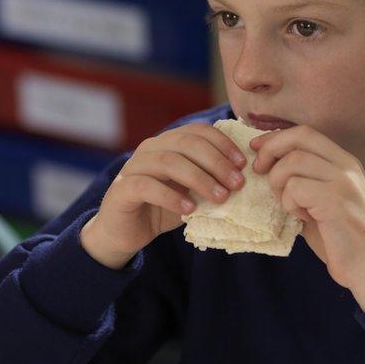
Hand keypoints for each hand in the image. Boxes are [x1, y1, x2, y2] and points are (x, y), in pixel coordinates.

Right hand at [81, 123, 247, 268]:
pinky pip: (147, 186)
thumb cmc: (162, 208)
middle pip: (186, 143)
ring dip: (199, 179)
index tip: (242, 164)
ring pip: (169, 162)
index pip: (198, 131)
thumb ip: (209, 179)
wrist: (125, 232)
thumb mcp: (191, 191)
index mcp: (168, 143)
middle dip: (216, 162)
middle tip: (237, 183)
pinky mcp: (122, 189)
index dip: (222, 144)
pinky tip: (190, 209)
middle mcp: (150, 148)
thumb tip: (243, 177)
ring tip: (220, 197)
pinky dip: (171, 197)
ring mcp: (133, 167)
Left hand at [251, 125, 364, 311]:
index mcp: (345, 162)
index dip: (276, 137)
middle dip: (271, 149)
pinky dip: (288, 202)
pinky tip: (300, 217)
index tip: (257, 149)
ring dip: (279, 183)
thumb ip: (303, 182)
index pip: (305, 133)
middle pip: (299, 137)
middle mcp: (347, 166)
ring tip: (290, 205)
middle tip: (258, 171)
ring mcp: (343, 181)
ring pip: (293, 162)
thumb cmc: (343, 240)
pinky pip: (295, 187)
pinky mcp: (336, 200)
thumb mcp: (323, 203)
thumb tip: (266, 168)